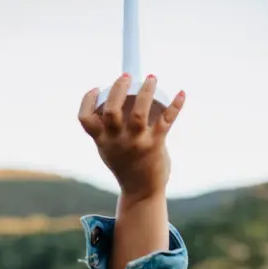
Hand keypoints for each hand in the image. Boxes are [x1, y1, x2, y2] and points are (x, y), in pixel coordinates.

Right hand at [78, 74, 185, 200]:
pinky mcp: (155, 145)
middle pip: (112, 111)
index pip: (86, 119)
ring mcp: (136, 143)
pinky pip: (166, 121)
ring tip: (151, 78)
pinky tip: (182, 94)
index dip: (88, 100)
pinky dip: (175, 106)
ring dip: (146, 92)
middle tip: (126, 77)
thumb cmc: (125, 165)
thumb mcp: (108, 149)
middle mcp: (117, 141)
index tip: (98, 89)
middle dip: (118, 89)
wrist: (141, 192)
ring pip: (139, 113)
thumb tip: (113, 101)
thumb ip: (106, 130)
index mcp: (102, 140)